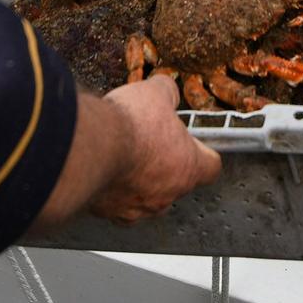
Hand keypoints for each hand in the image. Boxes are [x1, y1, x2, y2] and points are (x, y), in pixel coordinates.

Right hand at [87, 76, 221, 223]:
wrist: (91, 146)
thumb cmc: (129, 126)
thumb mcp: (156, 93)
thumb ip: (167, 93)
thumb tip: (167, 91)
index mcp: (188, 167)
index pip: (211, 167)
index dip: (203, 153)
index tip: (195, 144)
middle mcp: (167, 195)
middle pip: (177, 184)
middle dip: (166, 165)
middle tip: (150, 144)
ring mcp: (137, 208)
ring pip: (146, 198)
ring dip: (138, 181)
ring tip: (124, 158)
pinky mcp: (110, 212)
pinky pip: (116, 204)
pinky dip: (112, 190)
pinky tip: (104, 170)